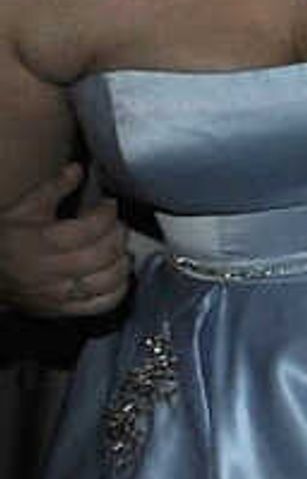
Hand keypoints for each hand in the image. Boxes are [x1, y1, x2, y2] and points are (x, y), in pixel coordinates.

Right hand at [0, 163, 128, 319]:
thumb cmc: (3, 241)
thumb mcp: (23, 208)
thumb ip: (53, 187)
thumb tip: (77, 169)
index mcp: (42, 241)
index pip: (92, 227)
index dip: (108, 212)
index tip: (108, 205)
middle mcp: (53, 269)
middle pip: (105, 252)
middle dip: (118, 234)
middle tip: (116, 225)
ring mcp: (60, 293)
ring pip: (109, 279)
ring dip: (122, 260)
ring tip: (117, 247)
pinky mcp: (64, 309)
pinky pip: (103, 303)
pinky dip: (119, 288)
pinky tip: (116, 273)